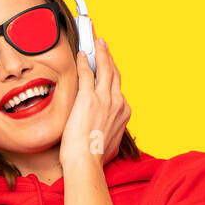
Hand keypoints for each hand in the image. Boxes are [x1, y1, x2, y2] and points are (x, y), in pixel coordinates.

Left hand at [59, 22, 130, 167]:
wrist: (86, 162)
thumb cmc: (94, 157)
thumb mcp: (112, 143)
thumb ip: (112, 132)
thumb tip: (109, 134)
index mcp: (124, 112)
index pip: (118, 87)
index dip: (112, 73)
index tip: (108, 65)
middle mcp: (118, 102)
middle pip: (114, 72)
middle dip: (108, 56)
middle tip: (103, 44)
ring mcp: (104, 99)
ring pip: (105, 68)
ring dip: (100, 52)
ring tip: (96, 41)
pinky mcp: (88, 98)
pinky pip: (87, 73)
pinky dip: (85, 61)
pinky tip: (81, 54)